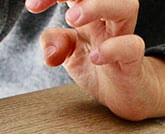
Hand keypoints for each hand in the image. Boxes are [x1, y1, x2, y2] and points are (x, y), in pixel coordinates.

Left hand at [27, 0, 164, 119]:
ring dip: (97, 5)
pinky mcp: (132, 61)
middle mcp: (109, 19)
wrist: (125, 93)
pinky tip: (95, 57)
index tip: (32, 6)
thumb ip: (52, 42)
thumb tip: (50, 51)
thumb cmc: (97, 65)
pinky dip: (113, 48)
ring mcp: (123, 37)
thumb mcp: (67, 51)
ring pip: (127, 6)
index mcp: (90, 10)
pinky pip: (132, 46)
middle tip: (59, 8)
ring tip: (72, 18)